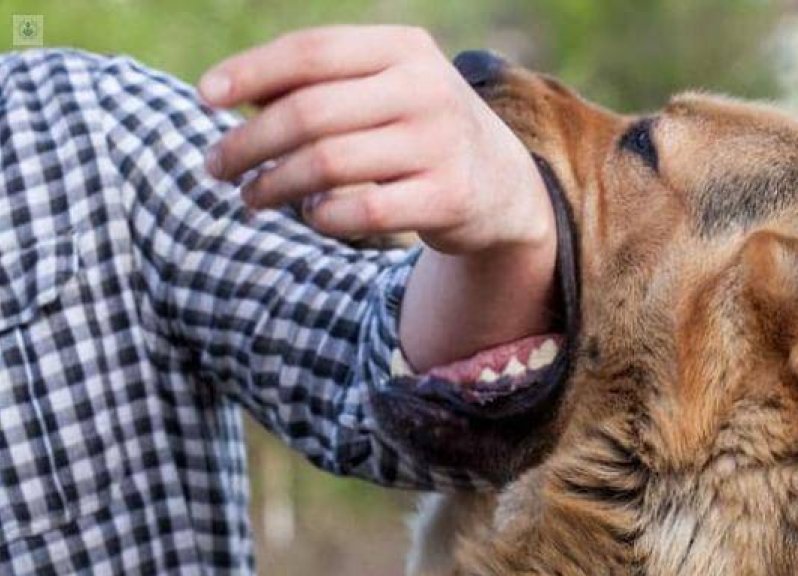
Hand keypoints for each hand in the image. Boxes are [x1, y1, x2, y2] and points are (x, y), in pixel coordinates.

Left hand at [199, 26, 556, 369]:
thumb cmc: (416, 128)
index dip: (250, 73)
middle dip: (248, 143)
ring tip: (252, 196)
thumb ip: (318, 84)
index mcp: (404, 48)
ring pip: (326, 164)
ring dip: (273, 185)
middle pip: (309, 113)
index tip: (205, 98)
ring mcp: (440, 144)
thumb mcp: (382, 88)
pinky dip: (322, 216)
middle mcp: (427, 89)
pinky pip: (360, 211)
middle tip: (216, 167)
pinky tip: (312, 214)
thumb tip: (227, 95)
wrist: (503, 183)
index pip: (311, 52)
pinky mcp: (449, 198)